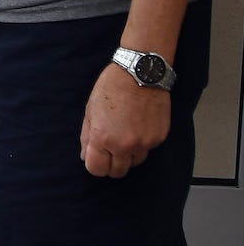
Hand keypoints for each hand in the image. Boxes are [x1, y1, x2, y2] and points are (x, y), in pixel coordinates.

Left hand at [79, 64, 170, 178]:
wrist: (140, 74)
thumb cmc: (111, 89)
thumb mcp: (90, 112)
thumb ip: (87, 137)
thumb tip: (86, 156)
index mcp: (102, 138)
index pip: (96, 169)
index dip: (95, 165)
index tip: (96, 158)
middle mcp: (124, 145)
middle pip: (117, 172)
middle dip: (111, 164)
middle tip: (109, 151)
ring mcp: (144, 143)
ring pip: (134, 163)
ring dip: (128, 156)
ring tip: (125, 135)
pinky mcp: (159, 137)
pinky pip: (148, 149)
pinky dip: (142, 144)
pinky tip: (138, 127)